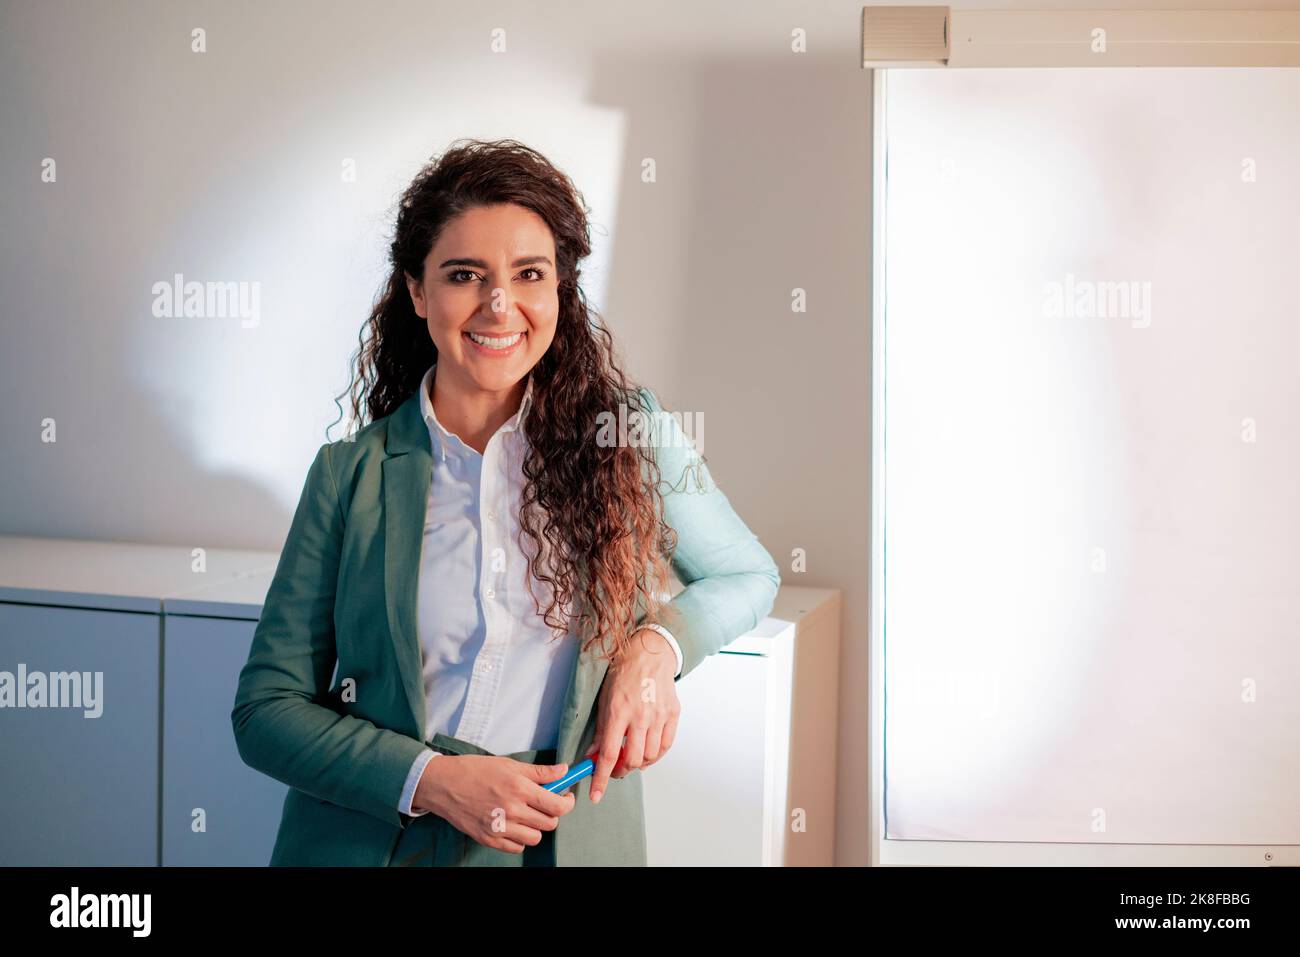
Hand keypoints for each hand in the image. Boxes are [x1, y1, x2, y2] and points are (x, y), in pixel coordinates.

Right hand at [412, 754, 576, 852]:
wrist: (443, 784)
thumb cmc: (474, 770)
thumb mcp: (509, 764)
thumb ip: (540, 772)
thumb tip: (564, 770)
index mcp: (519, 788)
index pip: (557, 805)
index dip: (567, 803)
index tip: (565, 797)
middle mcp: (512, 810)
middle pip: (549, 823)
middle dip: (552, 814)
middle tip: (545, 804)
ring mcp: (500, 827)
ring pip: (535, 838)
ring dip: (536, 828)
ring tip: (528, 815)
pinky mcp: (489, 839)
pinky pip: (516, 848)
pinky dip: (520, 840)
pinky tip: (514, 825)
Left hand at [585, 627, 680, 803]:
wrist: (650, 653)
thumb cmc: (623, 673)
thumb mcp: (604, 699)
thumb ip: (601, 730)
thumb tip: (593, 755)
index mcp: (619, 712)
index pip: (610, 754)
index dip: (601, 778)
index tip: (596, 794)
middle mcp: (641, 716)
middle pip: (633, 760)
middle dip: (621, 771)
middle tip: (614, 768)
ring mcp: (660, 716)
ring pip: (651, 756)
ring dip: (638, 763)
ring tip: (631, 757)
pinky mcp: (674, 714)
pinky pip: (666, 745)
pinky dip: (655, 755)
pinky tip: (647, 752)